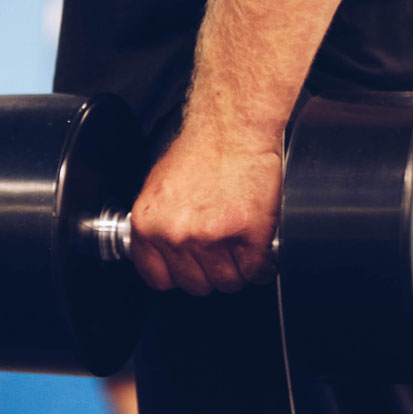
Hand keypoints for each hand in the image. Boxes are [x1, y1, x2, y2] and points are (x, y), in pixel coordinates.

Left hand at [129, 121, 281, 295]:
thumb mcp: (158, 188)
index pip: (157, 277)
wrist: (233, 129)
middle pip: (195, 284)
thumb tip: (162, 250)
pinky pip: (257, 272)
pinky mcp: (248, 236)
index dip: (177, 276)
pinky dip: (263, 266)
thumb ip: (158, 224)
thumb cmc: (200, 150)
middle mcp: (175, 234)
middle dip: (211, 272)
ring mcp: (211, 238)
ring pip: (228, 282)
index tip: (188, 270)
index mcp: (148, 223)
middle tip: (221, 253)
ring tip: (241, 248)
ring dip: (239, 270)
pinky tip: (260, 250)